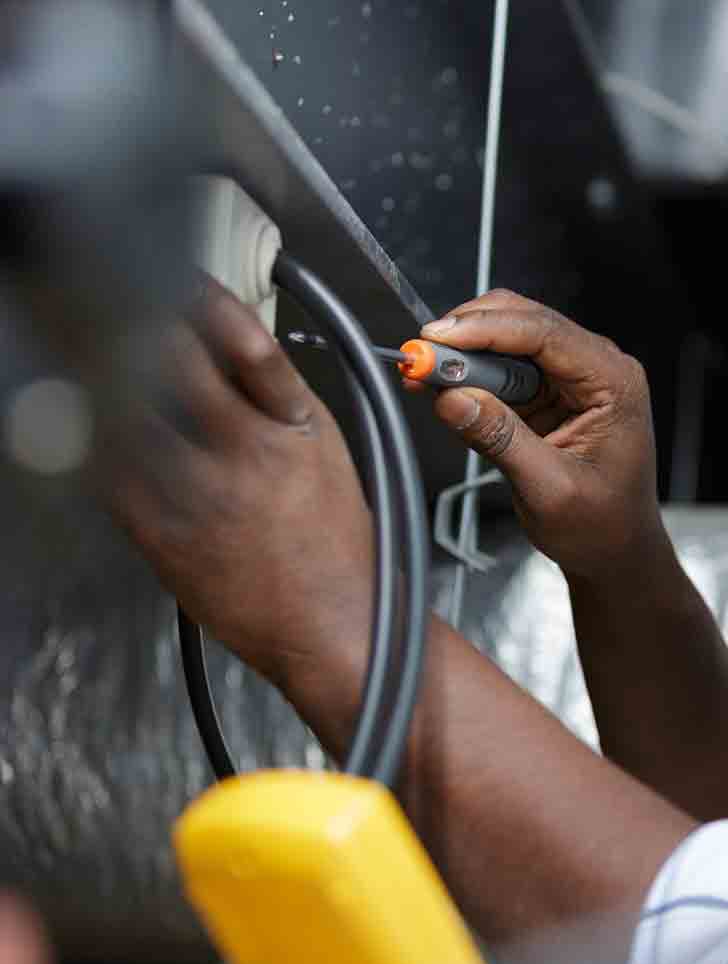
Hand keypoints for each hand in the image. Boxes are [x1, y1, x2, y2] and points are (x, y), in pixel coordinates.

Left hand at [95, 277, 374, 692]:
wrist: (338, 623)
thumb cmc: (333, 543)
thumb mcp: (326, 451)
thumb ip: (274, 399)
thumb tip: (226, 344)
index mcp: (297, 426)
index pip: (244, 341)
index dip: (201, 301)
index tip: (177, 277)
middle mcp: (248, 451)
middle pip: (175, 363)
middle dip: (139, 324)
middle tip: (111, 297)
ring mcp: (200, 493)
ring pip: (130, 410)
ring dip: (103, 374)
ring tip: (89, 348)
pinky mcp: (161, 532)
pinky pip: (109, 470)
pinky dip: (93, 438)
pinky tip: (90, 421)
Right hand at [412, 290, 663, 582]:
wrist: (616, 550)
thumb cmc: (603, 526)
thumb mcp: (550, 490)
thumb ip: (501, 440)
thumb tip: (452, 398)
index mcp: (614, 383)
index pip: (546, 333)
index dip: (486, 330)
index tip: (436, 339)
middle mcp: (598, 369)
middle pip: (525, 322)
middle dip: (469, 335)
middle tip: (421, 357)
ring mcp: (572, 378)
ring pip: (508, 340)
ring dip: (464, 355)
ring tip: (425, 376)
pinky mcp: (548, 393)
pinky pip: (502, 369)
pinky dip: (469, 375)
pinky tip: (442, 388)